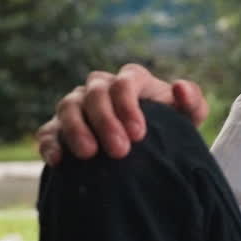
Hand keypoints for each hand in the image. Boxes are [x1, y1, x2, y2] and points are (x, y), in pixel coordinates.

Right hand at [36, 63, 206, 165]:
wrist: (148, 155)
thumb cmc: (170, 131)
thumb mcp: (188, 120)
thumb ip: (192, 102)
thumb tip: (179, 87)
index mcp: (131, 80)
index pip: (123, 82)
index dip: (128, 106)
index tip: (139, 135)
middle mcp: (100, 87)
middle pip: (95, 93)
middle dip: (105, 121)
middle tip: (119, 151)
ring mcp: (77, 105)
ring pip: (68, 106)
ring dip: (76, 129)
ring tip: (89, 155)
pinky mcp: (58, 129)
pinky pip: (48, 130)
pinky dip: (50, 143)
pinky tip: (58, 161)